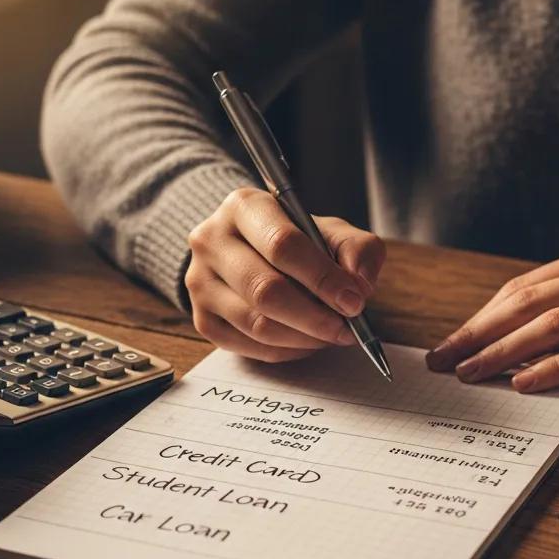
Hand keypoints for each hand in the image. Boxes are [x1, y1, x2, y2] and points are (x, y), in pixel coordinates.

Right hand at [185, 187, 385, 361]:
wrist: (253, 252)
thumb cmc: (297, 241)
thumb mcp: (332, 232)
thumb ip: (356, 249)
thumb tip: (359, 284)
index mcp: (244, 206)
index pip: (282, 244)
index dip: (322, 278)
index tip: (354, 301)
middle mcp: (211, 240)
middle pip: (265, 289)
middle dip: (314, 316)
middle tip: (347, 328)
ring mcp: (200, 282)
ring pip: (256, 324)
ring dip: (303, 338)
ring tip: (331, 335)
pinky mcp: (201, 318)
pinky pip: (248, 346)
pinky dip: (286, 351)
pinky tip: (307, 342)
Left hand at [426, 237, 558, 391]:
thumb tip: (514, 345)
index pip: (523, 288)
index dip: (482, 317)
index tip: (451, 343)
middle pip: (526, 302)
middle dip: (478, 333)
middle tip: (443, 359)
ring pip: (550, 324)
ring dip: (503, 350)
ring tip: (470, 373)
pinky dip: (553, 366)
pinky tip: (523, 382)